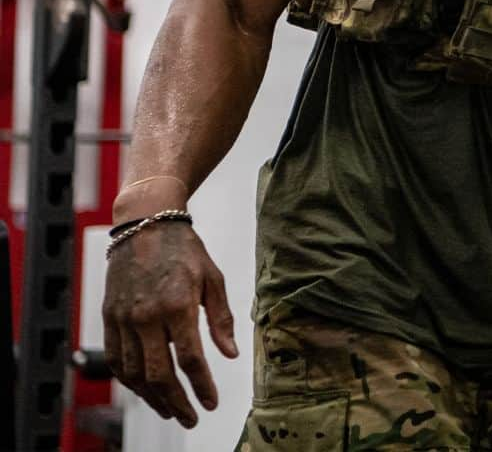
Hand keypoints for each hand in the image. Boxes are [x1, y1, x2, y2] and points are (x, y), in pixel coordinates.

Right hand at [102, 221, 237, 427]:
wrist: (146, 224)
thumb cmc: (184, 248)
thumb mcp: (212, 277)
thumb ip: (221, 318)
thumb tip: (231, 353)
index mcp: (178, 305)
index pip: (190, 359)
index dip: (202, 386)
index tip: (212, 403)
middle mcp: (147, 316)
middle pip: (159, 374)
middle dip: (176, 402)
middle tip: (190, 417)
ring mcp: (124, 319)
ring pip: (134, 374)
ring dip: (152, 398)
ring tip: (170, 409)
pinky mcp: (109, 318)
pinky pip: (116, 360)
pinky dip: (129, 381)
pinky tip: (144, 389)